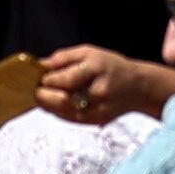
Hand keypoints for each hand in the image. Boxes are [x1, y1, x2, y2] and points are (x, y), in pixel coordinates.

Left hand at [39, 46, 158, 125]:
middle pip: (64, 100)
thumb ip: (64, 57)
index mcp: (98, 69)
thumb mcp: (90, 52)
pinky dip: (58, 112)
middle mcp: (100, 91)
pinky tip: (55, 104)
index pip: (67, 79)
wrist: (138, 87)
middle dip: (44, 96)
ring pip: (65, 113)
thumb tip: (41, 65)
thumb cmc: (112, 67)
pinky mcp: (98, 120)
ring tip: (43, 96)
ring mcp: (99, 109)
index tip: (40, 77)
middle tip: (36, 90)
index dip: (49, 80)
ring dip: (49, 106)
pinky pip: (71, 119)